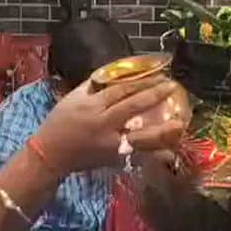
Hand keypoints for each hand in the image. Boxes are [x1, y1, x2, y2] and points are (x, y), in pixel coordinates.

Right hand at [34, 77, 183, 174]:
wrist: (50, 154)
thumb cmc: (60, 122)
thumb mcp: (73, 98)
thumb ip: (95, 85)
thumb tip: (118, 72)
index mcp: (92, 106)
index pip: (121, 90)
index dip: (142, 82)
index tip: (158, 75)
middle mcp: (103, 124)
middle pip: (133, 108)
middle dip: (154, 97)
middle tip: (172, 87)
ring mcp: (110, 144)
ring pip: (140, 136)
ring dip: (161, 130)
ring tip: (179, 123)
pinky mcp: (113, 159)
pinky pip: (138, 156)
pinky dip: (154, 156)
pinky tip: (170, 153)